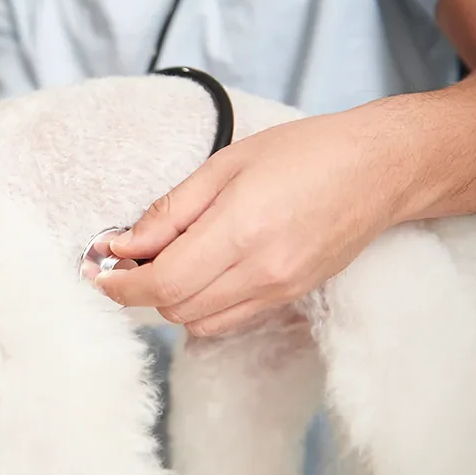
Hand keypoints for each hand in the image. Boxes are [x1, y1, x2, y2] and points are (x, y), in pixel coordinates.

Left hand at [96, 105, 409, 336]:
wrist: (377, 169)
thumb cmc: (302, 153)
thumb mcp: (224, 165)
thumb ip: (170, 211)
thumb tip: (122, 244)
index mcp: (240, 230)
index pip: (163, 282)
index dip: (120, 284)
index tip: (97, 270)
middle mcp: (261, 271)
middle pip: (175, 307)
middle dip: (138, 290)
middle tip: (123, 259)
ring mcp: (280, 290)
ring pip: (199, 321)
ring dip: (168, 300)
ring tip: (160, 262)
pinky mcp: (291, 297)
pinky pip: (229, 319)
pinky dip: (200, 306)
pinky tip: (195, 273)